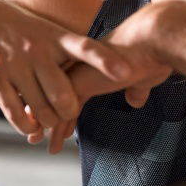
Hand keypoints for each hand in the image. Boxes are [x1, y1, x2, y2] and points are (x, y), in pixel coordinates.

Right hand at [0, 0, 133, 134]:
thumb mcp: (50, 30)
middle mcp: (37, 51)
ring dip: (47, 122)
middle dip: (69, 110)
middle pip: (63, 94)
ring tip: (49, 121)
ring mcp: (14, 65)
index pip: (85, 48)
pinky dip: (26, 126)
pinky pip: (15, 112)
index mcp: (55, 38)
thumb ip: (74, 50)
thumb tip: (109, 69)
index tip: (126, 72)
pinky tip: (30, 127)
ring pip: (40, 109)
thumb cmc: (23, 28)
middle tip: (69, 112)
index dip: (106, 60)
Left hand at [32, 3, 173, 153]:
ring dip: (47, 126)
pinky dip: (56, 131)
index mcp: (89, 63)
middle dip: (41, 112)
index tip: (55, 118)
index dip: (59, 102)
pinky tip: (53, 143)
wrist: (150, 41)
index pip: (66, 84)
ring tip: (40, 142)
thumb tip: (136, 99)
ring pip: (52, 104)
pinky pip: (61, 113)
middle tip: (34, 131)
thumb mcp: (141, 77)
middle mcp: (76, 66)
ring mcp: (75, 75)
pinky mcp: (79, 85)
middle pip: (50, 92)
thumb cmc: (150, 55)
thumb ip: (135, 88)